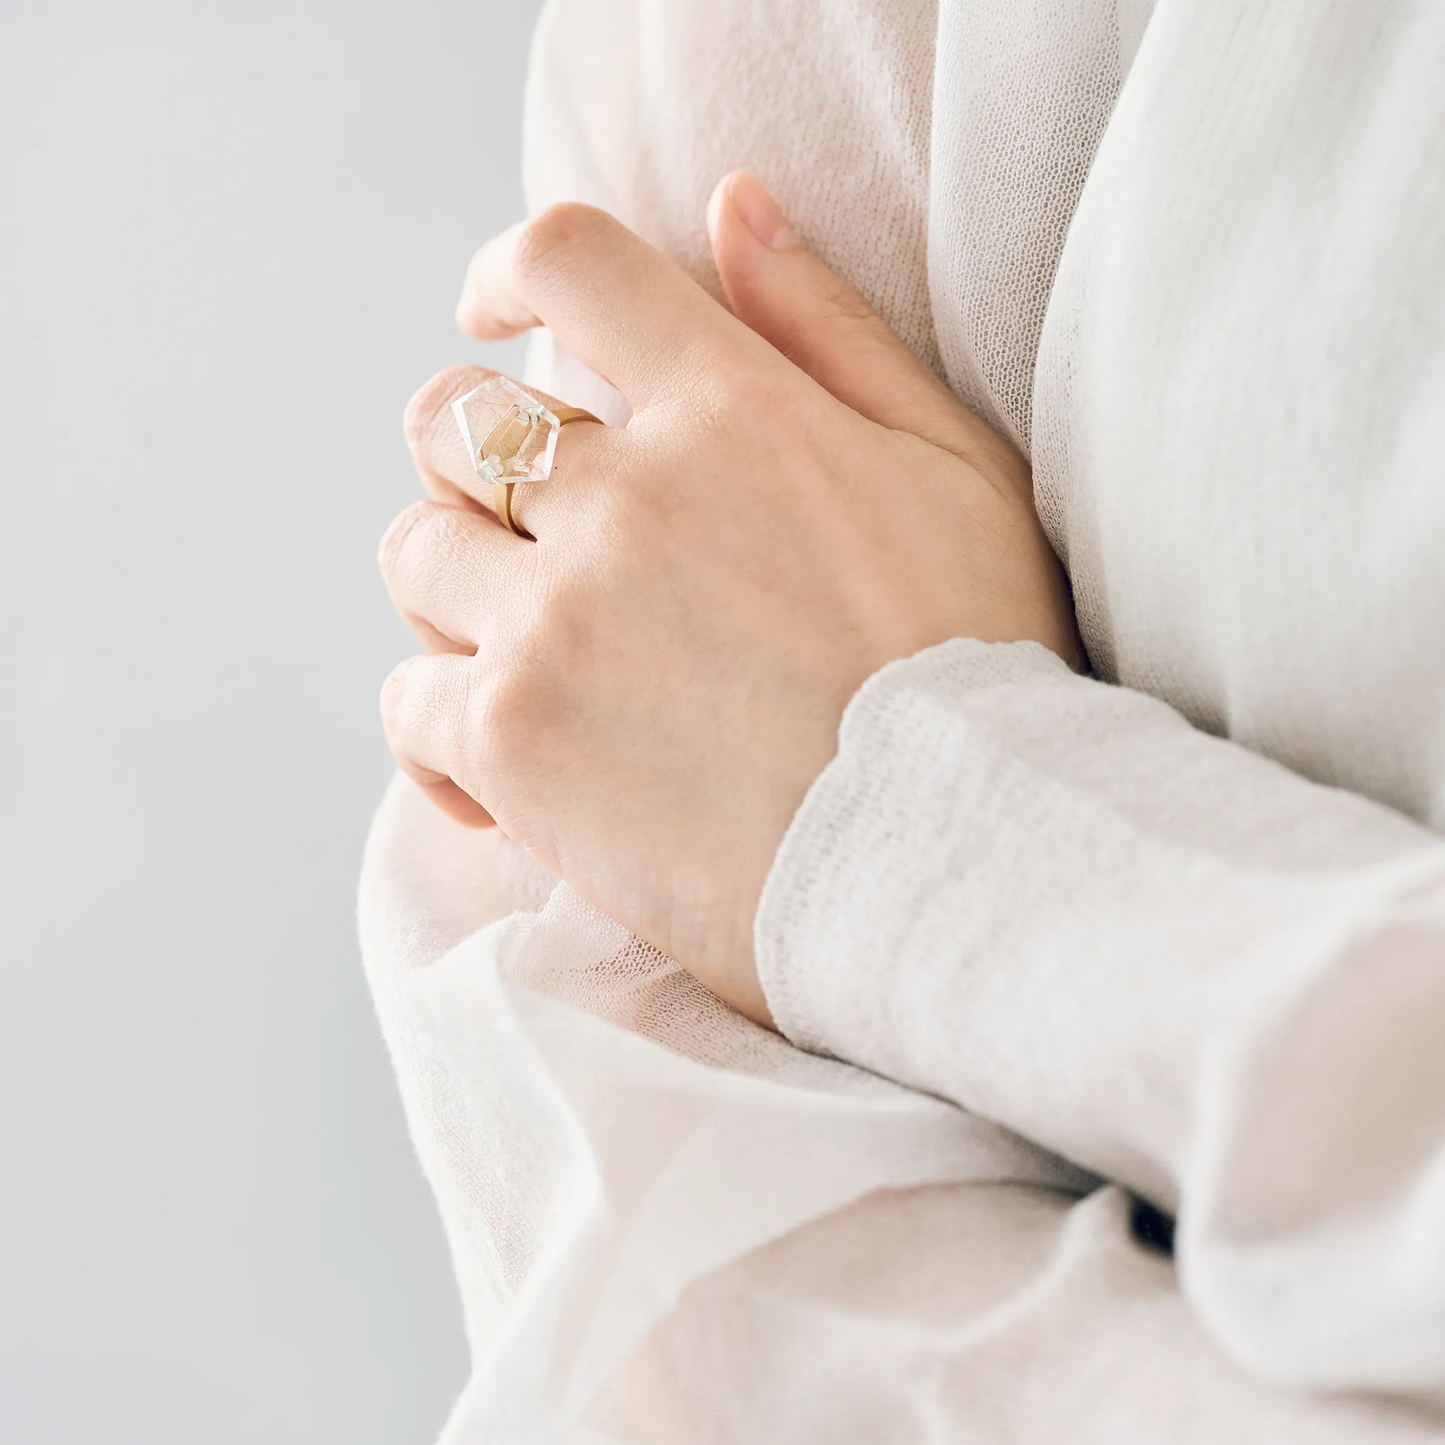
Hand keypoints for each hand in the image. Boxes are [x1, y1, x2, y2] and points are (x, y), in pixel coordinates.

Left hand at [378, 171, 1081, 1024]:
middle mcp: (624, 498)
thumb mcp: (953, 469)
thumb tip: (731, 205)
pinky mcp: (514, 744)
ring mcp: (555, 620)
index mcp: (730, 411)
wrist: (953, 859)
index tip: (493, 308)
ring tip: (527, 655)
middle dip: (468, 459)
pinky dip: (435, 732)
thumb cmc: (974, 669)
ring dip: (453, 594)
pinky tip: (505, 772)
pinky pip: (403, 703)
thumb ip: (831, 330)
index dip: (507, 272)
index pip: (567, 263)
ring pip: (413, 556)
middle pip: (452, 420)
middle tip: (524, 529)